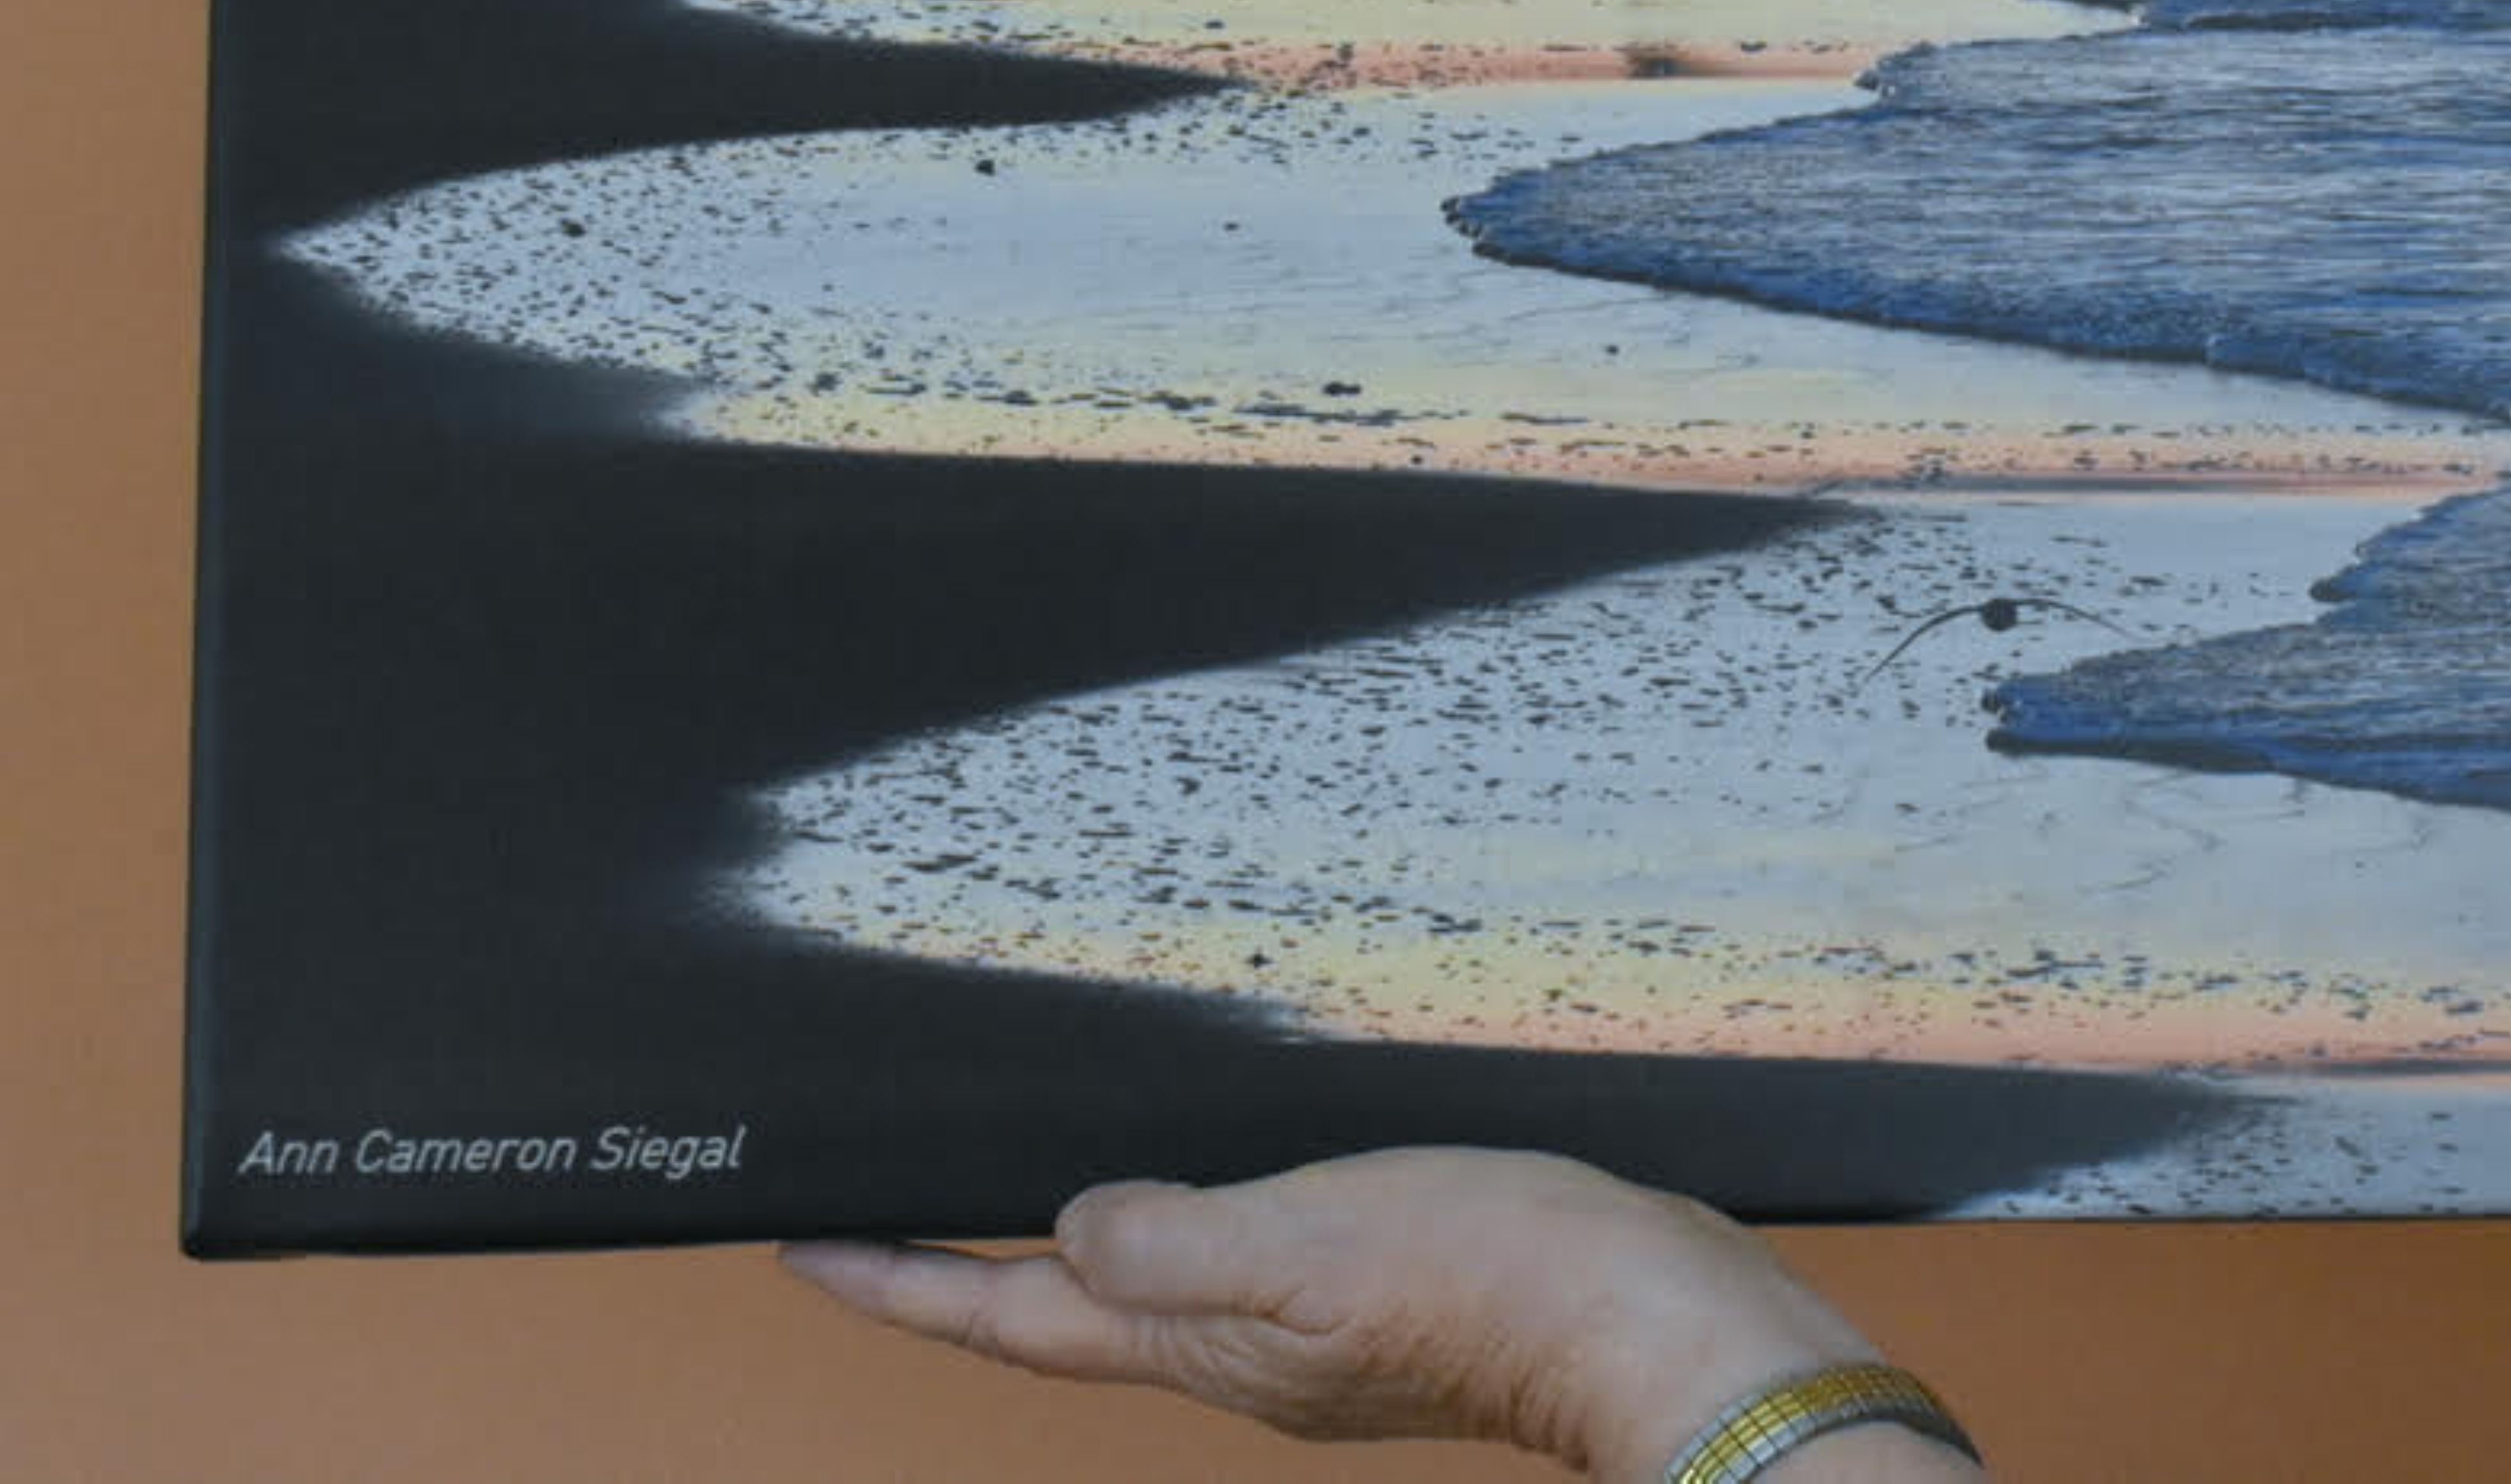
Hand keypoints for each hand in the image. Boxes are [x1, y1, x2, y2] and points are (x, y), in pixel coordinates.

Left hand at [782, 1147, 1926, 1481]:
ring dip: (1071, 1252)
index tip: (807, 1243)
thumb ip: (1182, 1239)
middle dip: (966, 1274)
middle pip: (1060, 1319)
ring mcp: (1310, 1340)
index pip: (1009, 1318)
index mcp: (1206, 1344)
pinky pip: (1244, 1271)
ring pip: (1150, 1298)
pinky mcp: (1381, 1308)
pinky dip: (1188, 1233)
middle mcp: (1240, 1356)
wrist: (1662, 1323)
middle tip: (885, 1220)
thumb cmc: (1511, 1281)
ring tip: (1017, 1201)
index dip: (901, 1283)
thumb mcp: (1322, 1241)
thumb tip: (1065, 1228)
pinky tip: (1210, 1195)